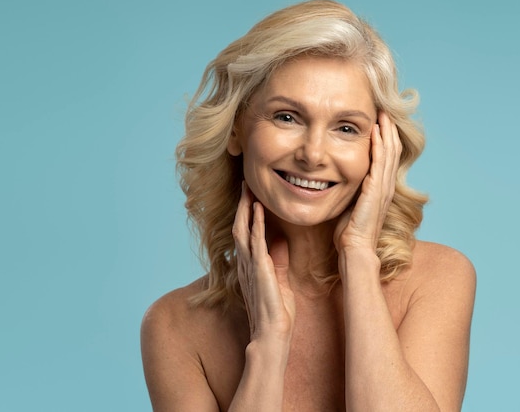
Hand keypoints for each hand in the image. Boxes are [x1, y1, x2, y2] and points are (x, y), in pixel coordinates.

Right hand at [232, 182, 295, 343]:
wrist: (272, 334)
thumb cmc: (276, 312)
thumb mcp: (279, 280)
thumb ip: (277, 260)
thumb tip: (280, 240)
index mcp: (249, 266)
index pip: (245, 234)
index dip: (246, 215)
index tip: (250, 196)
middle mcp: (245, 263)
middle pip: (239, 227)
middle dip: (241, 205)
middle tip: (245, 185)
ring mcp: (250, 266)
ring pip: (242, 229)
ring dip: (245, 208)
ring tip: (248, 189)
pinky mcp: (259, 269)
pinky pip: (255, 241)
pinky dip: (256, 223)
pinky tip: (258, 208)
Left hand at [333, 112, 401, 253]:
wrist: (355, 249)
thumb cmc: (349, 232)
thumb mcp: (350, 205)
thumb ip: (350, 190)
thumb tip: (337, 179)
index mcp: (380, 188)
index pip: (386, 157)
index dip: (385, 138)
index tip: (378, 120)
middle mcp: (386, 185)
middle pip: (392, 150)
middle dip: (388, 129)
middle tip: (384, 109)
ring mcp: (383, 187)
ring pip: (389, 152)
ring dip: (386, 131)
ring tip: (383, 113)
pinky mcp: (376, 190)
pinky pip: (379, 162)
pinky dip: (379, 144)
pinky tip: (375, 131)